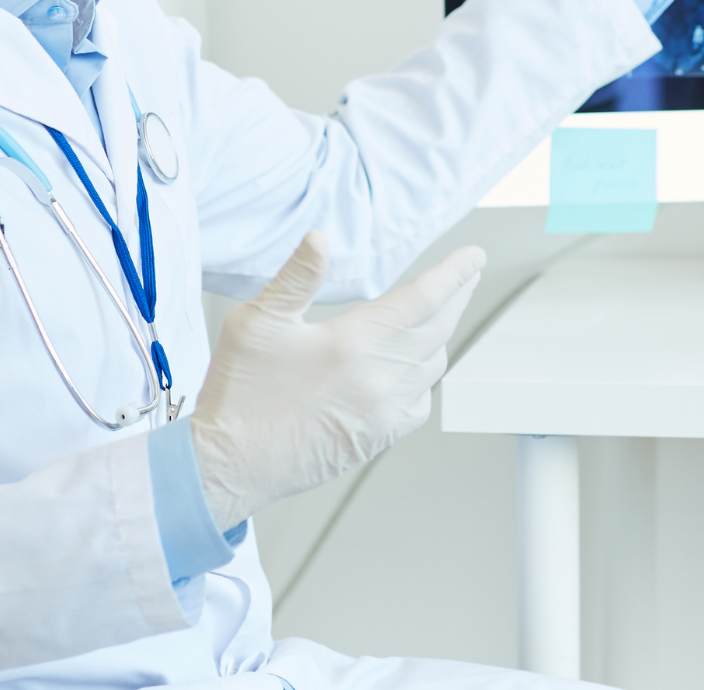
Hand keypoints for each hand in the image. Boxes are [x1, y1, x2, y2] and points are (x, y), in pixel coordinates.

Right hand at [188, 232, 484, 529]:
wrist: (229, 466)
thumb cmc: (238, 393)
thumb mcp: (257, 321)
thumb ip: (296, 277)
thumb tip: (320, 238)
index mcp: (354, 343)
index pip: (424, 298)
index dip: (454, 274)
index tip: (473, 256)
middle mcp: (379, 378)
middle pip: (439, 327)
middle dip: (457, 296)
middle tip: (467, 275)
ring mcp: (382, 412)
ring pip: (433, 365)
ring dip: (442, 334)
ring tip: (441, 314)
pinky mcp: (377, 438)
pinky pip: (421, 403)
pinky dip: (425, 379)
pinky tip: (414, 369)